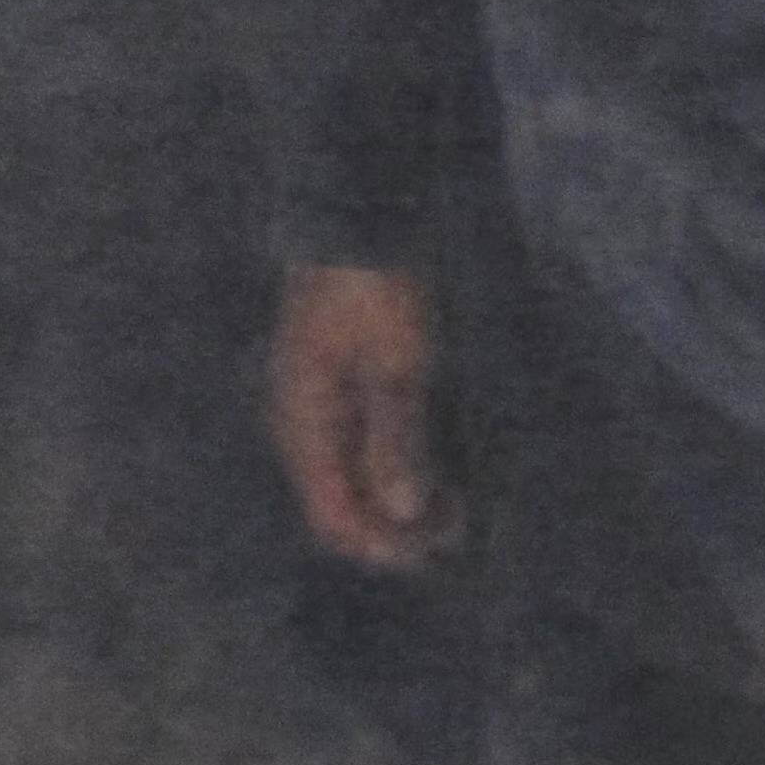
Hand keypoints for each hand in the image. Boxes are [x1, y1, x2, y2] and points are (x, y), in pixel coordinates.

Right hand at [265, 269, 452, 568]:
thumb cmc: (377, 287)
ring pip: (356, 480)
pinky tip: (440, 463)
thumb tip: (402, 509)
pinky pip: (366, 450)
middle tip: (459, 524)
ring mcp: (322, 409)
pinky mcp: (344, 391)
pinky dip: (401, 464)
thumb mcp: (397, 363)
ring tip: (458, 500)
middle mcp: (306, 426)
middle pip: (344, 505)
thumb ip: (396, 437)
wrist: (361, 218)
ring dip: (403, 498)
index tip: (440, 546)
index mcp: (305, 424)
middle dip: (398, 526)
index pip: (335, 516)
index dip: (385, 544)